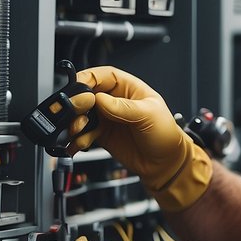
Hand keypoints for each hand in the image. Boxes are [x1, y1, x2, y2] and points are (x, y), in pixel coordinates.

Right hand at [65, 66, 212, 211]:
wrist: (165, 164)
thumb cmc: (165, 135)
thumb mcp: (148, 115)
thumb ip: (123, 107)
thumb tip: (99, 99)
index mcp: (128, 88)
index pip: (102, 76)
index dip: (87, 79)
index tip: (77, 89)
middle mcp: (114, 101)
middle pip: (87, 94)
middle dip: (77, 103)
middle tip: (76, 113)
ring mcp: (106, 118)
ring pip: (82, 114)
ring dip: (75, 122)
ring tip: (78, 131)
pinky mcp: (101, 135)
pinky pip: (83, 133)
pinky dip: (77, 138)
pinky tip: (78, 143)